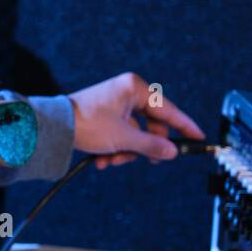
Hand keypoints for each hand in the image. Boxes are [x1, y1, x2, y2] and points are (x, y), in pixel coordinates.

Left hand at [68, 72, 203, 169]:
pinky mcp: (104, 114)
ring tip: (112, 160)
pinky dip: (114, 148)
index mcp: (134, 88)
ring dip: (125, 151)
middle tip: (150, 161)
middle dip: (143, 147)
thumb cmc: (86, 123)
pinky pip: (119, 134)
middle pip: (150, 125)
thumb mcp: (124, 139)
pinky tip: (102, 159)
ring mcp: (114, 103)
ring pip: (133, 133)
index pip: (168, 109)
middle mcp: (126, 92)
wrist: (53, 127)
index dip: (184, 126)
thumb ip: (152, 146)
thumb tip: (171, 152)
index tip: (198, 136)